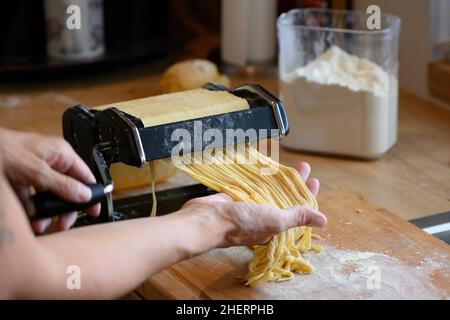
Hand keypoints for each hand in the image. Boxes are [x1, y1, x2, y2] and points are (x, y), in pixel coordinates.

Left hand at [0, 127, 99, 232]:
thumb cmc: (4, 150)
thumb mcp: (37, 170)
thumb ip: (62, 185)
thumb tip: (84, 195)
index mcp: (61, 154)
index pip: (85, 175)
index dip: (91, 193)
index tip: (93, 210)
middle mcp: (51, 161)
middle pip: (68, 189)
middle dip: (64, 209)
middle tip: (63, 223)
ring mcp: (35, 171)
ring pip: (49, 196)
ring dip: (46, 212)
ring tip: (40, 224)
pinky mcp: (21, 179)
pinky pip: (32, 198)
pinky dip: (31, 210)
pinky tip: (29, 218)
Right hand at [182, 162, 325, 248]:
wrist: (206, 220)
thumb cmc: (241, 223)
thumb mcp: (274, 220)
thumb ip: (297, 217)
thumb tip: (323, 220)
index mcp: (274, 226)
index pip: (296, 211)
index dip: (307, 197)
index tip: (314, 181)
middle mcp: (263, 218)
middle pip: (284, 198)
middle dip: (295, 183)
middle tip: (305, 167)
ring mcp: (249, 206)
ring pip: (269, 190)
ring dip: (279, 178)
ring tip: (289, 164)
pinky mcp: (236, 196)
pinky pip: (253, 186)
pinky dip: (261, 177)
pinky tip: (266, 168)